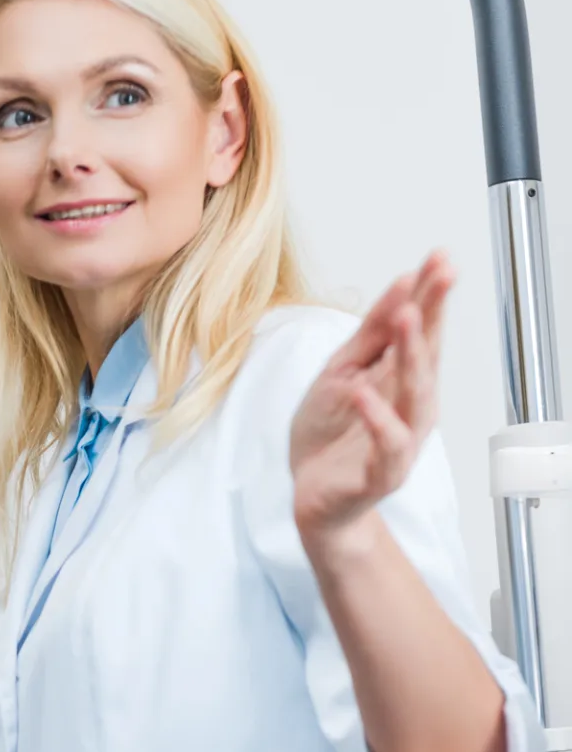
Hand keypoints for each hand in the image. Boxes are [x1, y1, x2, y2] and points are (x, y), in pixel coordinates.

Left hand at [290, 251, 454, 554]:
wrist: (312, 494)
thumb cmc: (330, 432)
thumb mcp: (341, 370)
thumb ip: (371, 333)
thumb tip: (403, 282)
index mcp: (401, 378)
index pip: (422, 330)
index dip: (432, 294)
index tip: (440, 257)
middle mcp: (410, 406)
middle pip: (427, 356)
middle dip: (433, 314)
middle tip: (439, 275)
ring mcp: (400, 440)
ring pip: (416, 397)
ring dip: (413, 356)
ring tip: (405, 318)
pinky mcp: (380, 474)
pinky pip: (387, 447)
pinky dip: (378, 420)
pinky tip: (364, 393)